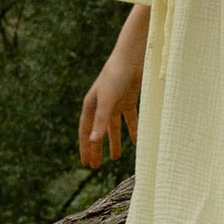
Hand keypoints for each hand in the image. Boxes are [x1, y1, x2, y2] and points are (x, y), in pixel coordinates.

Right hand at [80, 9, 148, 169]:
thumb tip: (93, 141)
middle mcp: (101, 105)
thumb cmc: (115, 75)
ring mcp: (115, 103)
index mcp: (91, 105)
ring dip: (114, 142)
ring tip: (115, 158)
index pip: (86, 131)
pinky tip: (137, 142)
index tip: (85, 162)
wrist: (133, 57)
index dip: (85, 147)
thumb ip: (101, 121)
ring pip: (113, 128)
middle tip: (95, 166)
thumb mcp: (107, 100)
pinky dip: (133, 130)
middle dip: (96, 148)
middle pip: (97, 131)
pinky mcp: (129, 100)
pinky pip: (130, 120)